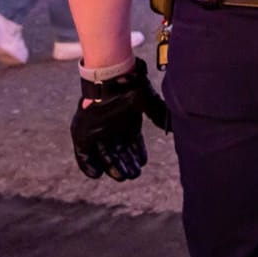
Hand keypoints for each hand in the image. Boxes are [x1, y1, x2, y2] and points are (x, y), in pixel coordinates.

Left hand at [71, 59, 169, 181]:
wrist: (111, 80)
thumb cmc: (130, 88)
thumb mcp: (146, 103)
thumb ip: (158, 114)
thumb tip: (176, 127)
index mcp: (127, 123)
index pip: (132, 143)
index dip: (137, 154)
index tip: (142, 162)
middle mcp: (112, 129)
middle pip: (119, 152)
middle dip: (126, 164)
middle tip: (133, 174)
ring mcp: (96, 131)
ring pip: (105, 155)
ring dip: (113, 167)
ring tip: (122, 176)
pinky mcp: (81, 134)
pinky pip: (83, 154)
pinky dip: (88, 165)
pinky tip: (96, 174)